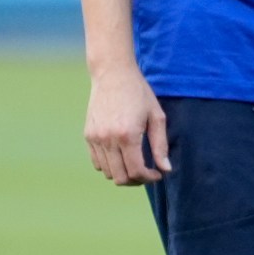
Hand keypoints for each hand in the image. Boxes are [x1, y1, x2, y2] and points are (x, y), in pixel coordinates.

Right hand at [84, 61, 167, 184]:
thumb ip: (160, 145)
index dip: (149, 178)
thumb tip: (165, 169)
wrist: (112, 74)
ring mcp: (95, 138)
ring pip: (108, 172)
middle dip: (137, 180)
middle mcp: (108, 139)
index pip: (136, 171)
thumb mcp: (157, 117)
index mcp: (127, 135)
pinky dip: (110, 166)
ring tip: (136, 165)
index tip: (158, 174)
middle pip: (121, 177)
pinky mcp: (88, 135)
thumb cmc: (139, 93)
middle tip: (148, 172)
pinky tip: (122, 156)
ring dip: (123, 174)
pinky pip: (97, 162)